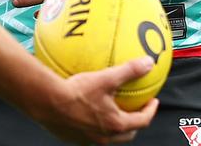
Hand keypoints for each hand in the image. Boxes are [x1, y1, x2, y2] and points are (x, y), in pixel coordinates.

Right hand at [43, 56, 158, 144]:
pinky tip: (85, 111)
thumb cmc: (76, 92)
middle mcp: (104, 136)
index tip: (153, 101)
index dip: (150, 111)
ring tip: (111, 111)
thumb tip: (148, 62)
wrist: (47, 102)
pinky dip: (93, 124)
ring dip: (113, 125)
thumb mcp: (105, 78)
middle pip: (127, 133)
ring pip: (108, 136)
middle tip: (135, 108)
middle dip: (134, 122)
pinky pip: (88, 133)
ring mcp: (88, 139)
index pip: (142, 121)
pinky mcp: (73, 137)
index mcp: (115, 124)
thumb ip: (129, 70)